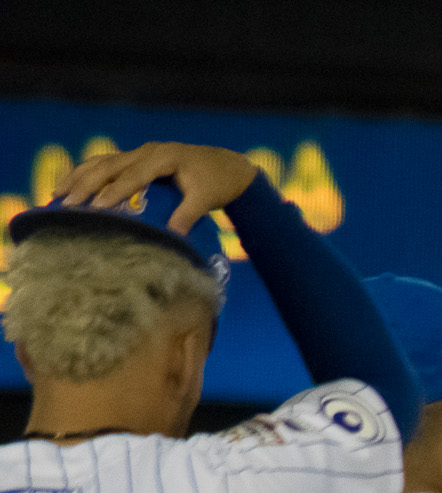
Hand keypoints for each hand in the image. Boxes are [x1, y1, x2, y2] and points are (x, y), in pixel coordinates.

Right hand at [49, 142, 261, 233]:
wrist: (227, 166)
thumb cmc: (218, 183)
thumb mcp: (206, 199)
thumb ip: (189, 215)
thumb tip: (174, 235)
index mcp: (163, 157)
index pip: (134, 175)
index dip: (115, 191)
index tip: (98, 207)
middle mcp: (147, 152)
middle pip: (109, 166)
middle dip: (86, 185)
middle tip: (67, 204)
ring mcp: (139, 153)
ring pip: (102, 162)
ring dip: (79, 177)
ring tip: (58, 196)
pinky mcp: (135, 159)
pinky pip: (106, 164)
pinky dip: (86, 174)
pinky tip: (70, 187)